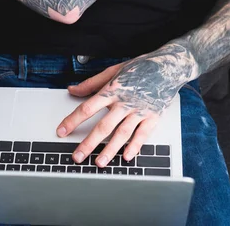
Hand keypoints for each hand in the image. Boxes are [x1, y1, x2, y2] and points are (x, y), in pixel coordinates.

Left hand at [57, 46, 196, 166]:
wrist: (168, 66)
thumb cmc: (139, 68)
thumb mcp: (113, 70)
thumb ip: (91, 83)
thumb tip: (72, 89)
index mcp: (112, 90)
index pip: (88, 107)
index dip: (73, 120)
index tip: (61, 131)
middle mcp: (125, 102)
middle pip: (103, 126)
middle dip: (89, 143)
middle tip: (77, 156)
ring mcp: (140, 110)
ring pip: (122, 133)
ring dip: (110, 150)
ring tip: (99, 162)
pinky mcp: (153, 116)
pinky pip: (143, 134)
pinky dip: (135, 146)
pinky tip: (126, 156)